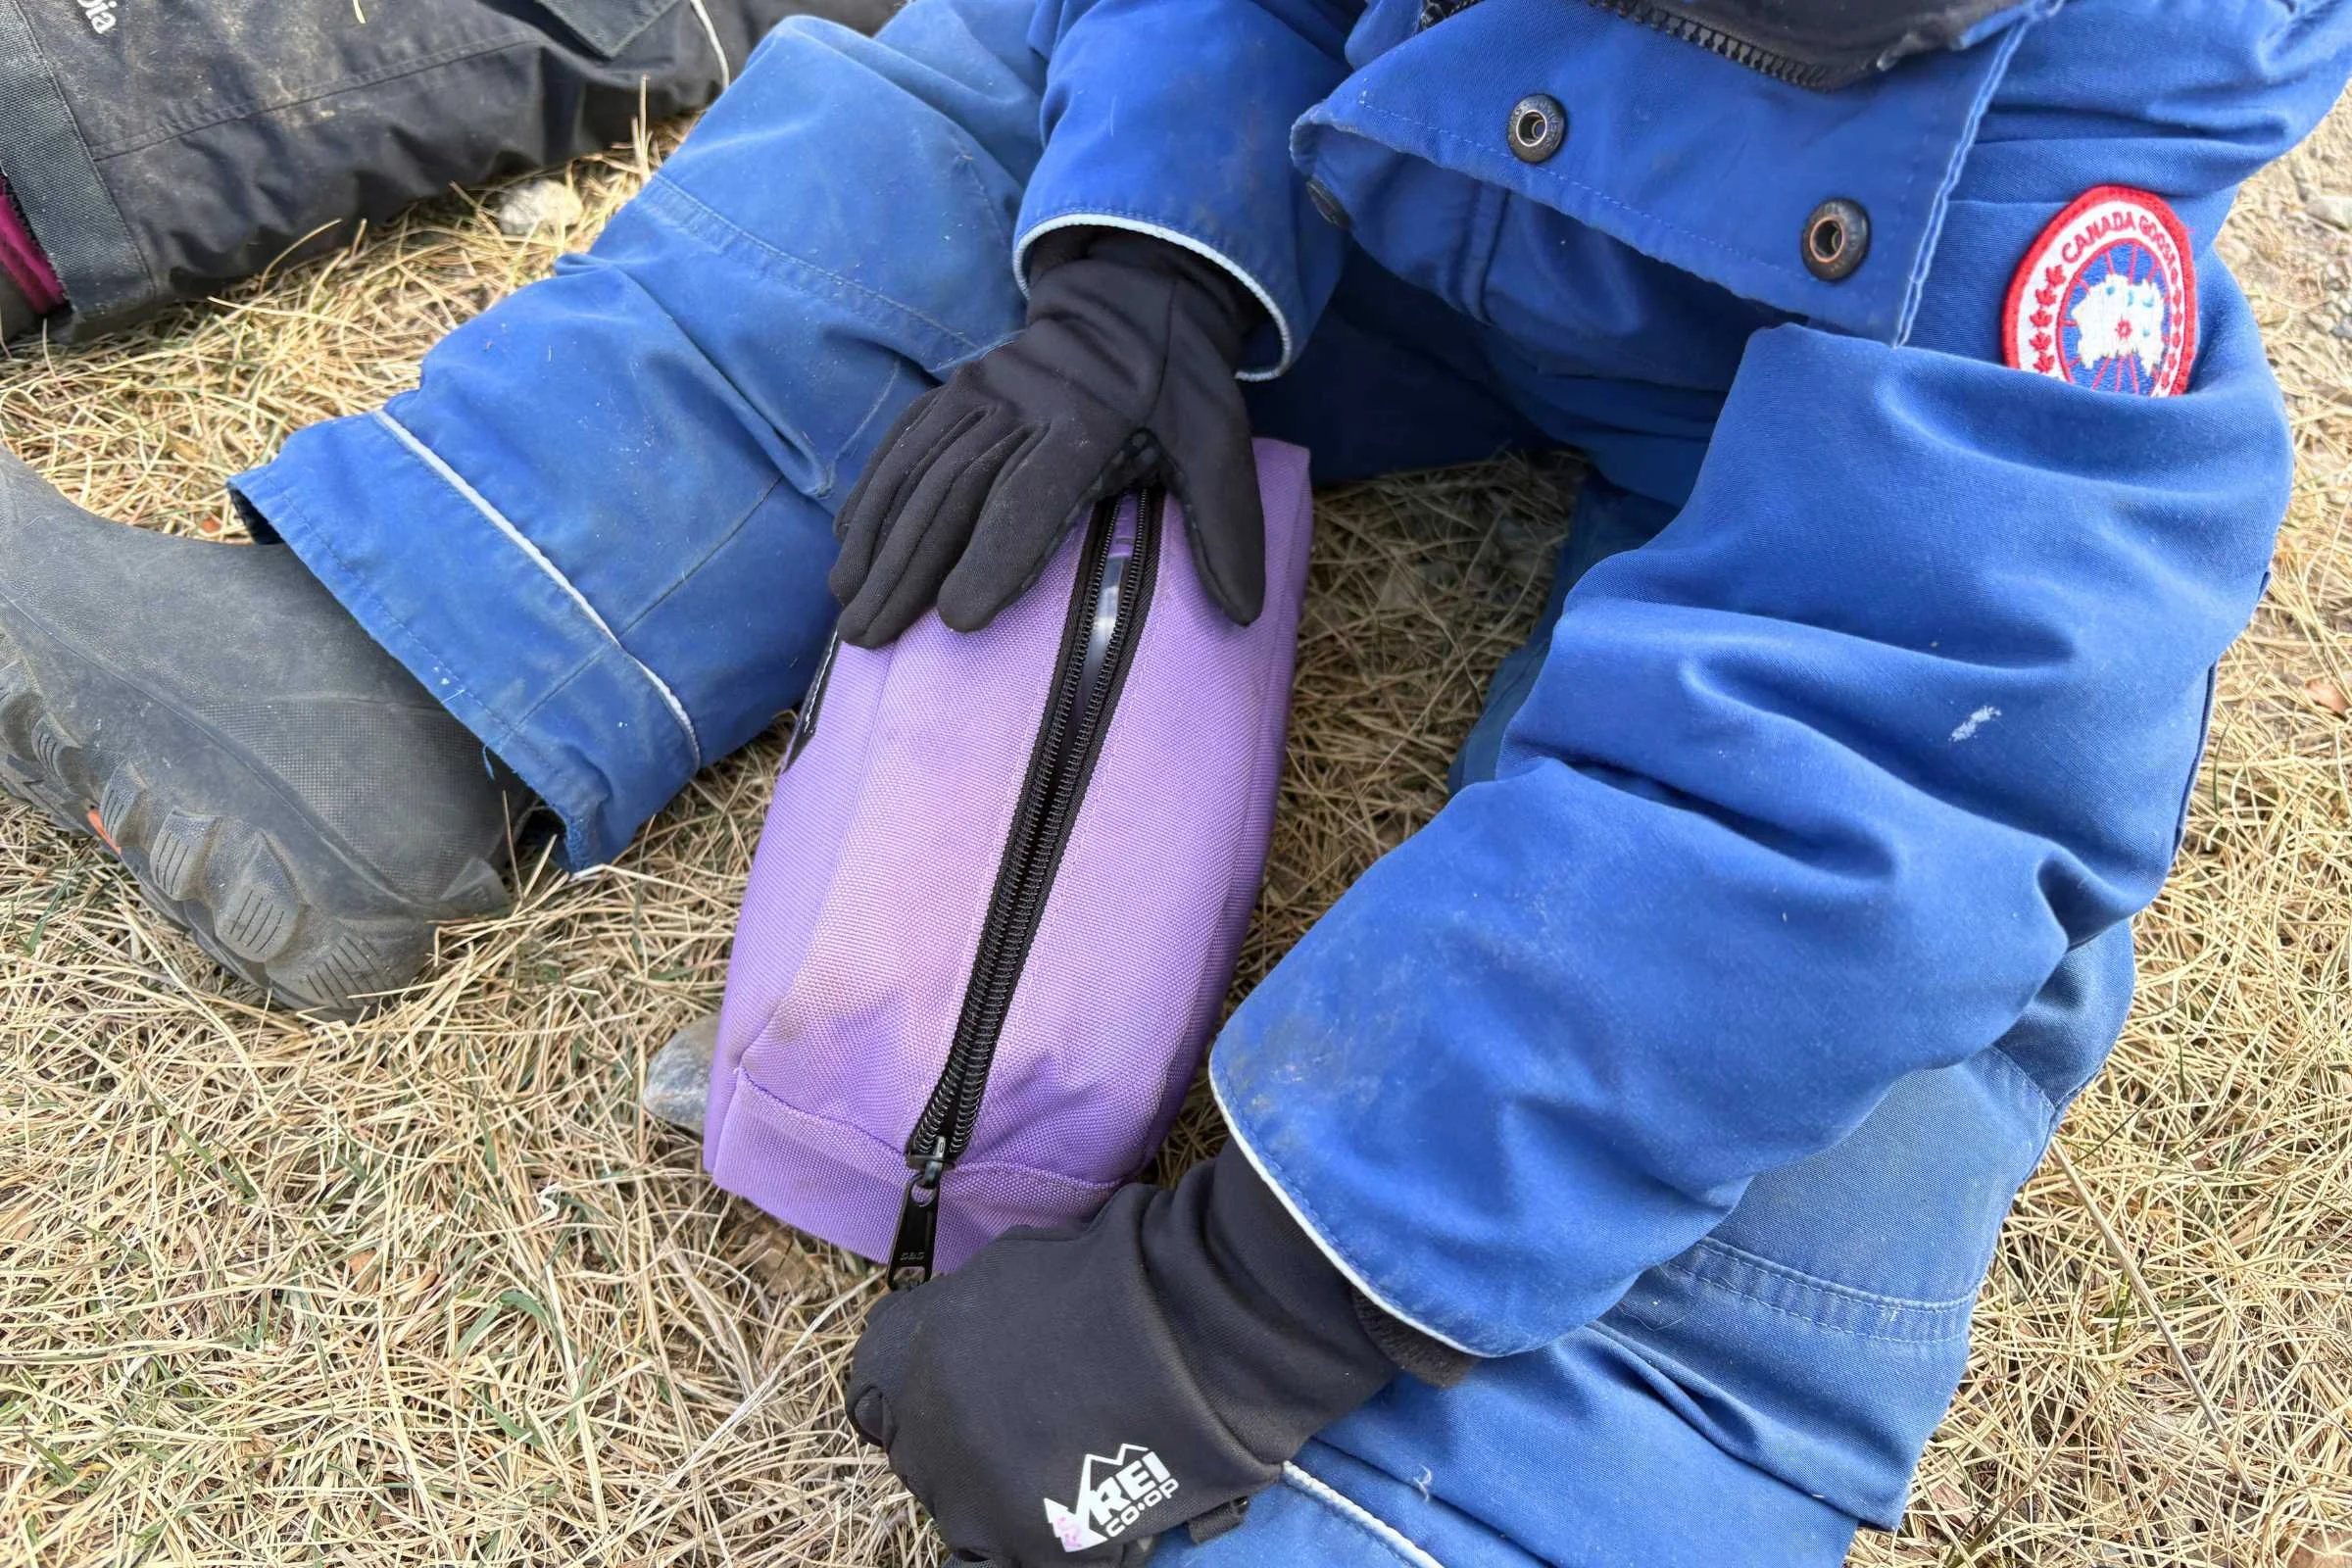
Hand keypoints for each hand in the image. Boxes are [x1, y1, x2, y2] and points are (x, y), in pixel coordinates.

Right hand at [828, 229, 1265, 647]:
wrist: (1136, 296)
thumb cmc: (1181, 389)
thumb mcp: (1222, 446)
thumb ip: (1229, 527)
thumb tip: (1244, 613)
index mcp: (1090, 424)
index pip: (1030, 498)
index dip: (992, 559)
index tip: (956, 620)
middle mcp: (1022, 406)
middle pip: (954, 496)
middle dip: (907, 571)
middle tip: (871, 638)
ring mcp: (981, 392)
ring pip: (918, 473)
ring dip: (877, 542)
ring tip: (848, 607)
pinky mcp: (957, 386)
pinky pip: (905, 443)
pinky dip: (873, 494)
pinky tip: (849, 544)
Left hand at [845, 1146, 1469, 1564]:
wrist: (1196, 1325)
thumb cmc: (1122, 1275)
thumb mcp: (1016, 1264)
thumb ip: (969, 1310)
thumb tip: (961, 1335)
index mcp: (916, 1351)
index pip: (874, 1396)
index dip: (920, 1396)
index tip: (964, 1395)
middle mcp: (926, 1426)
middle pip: (922, 1457)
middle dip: (968, 1444)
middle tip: (1034, 1429)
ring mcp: (970, 1492)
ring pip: (964, 1512)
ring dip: (1003, 1494)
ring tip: (1069, 1469)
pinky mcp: (1024, 1544)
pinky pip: (997, 1563)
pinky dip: (1027, 1547)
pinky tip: (1073, 1522)